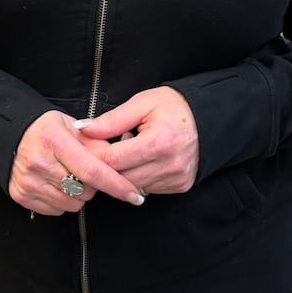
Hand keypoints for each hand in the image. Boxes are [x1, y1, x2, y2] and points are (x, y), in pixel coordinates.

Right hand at [9, 110, 144, 215]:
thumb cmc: (47, 130)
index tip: (135, 195)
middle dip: (94, 185)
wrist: (10, 136)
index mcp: (54, 140)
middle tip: (86, 170)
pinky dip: (63, 201)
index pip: (92, 170)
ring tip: (69, 176)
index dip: (116, 184)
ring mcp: (28, 181)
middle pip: (84, 190)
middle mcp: (39, 162)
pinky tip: (56, 184)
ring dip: (79, 194)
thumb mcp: (72, 126)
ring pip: (72, 204)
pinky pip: (56, 210)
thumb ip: (97, 143)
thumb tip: (123, 161)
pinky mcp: (21, 196)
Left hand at [75, 87, 199, 195]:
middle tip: (97, 151)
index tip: (83, 148)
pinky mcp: (180, 186)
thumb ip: (112, 120)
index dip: (94, 154)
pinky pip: (148, 188)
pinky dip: (138, 177)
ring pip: (133, 186)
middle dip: (105, 166)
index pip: (115, 159)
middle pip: (121, 177)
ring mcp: (177, 178)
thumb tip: (83, 128)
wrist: (208, 118)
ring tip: (121, 152)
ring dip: (121, 173)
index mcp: (159, 142)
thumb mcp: (142, 104)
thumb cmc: (173, 107)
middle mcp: (170, 165)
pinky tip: (139, 160)